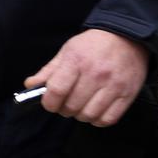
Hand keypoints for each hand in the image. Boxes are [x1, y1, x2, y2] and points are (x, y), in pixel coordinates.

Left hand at [25, 30, 149, 126]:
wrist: (126, 38)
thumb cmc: (93, 45)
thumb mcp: (67, 51)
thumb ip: (48, 71)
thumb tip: (30, 85)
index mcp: (77, 61)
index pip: (57, 90)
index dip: (49, 102)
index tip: (49, 103)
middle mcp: (96, 74)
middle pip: (72, 106)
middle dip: (64, 109)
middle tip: (65, 104)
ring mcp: (114, 85)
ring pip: (89, 115)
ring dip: (80, 115)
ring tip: (80, 106)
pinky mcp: (128, 94)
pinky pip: (108, 119)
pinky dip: (98, 120)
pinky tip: (94, 111)